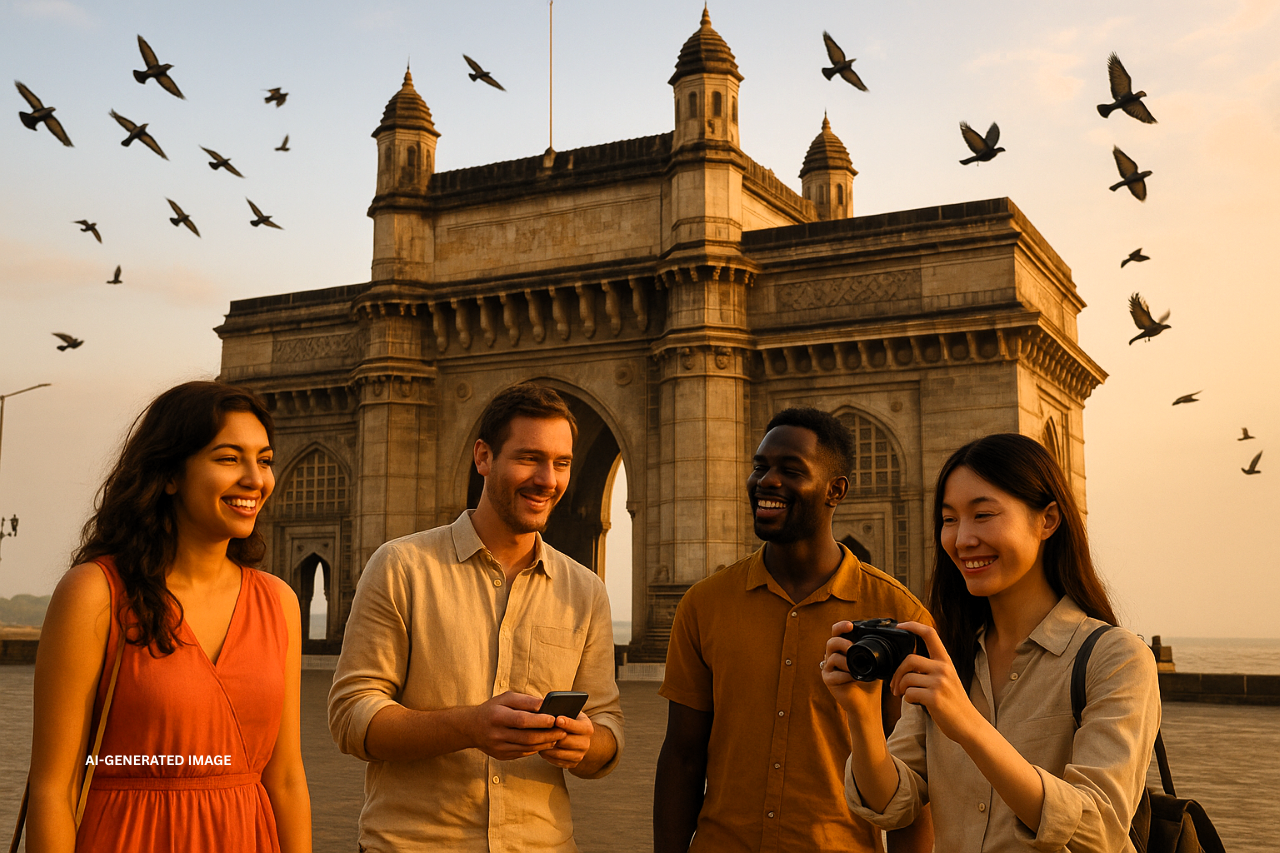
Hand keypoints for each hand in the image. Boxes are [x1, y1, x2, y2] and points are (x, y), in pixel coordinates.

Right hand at [466, 692, 560, 760]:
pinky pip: (523, 753)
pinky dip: (536, 749)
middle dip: (548, 735)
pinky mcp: (502, 756)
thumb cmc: (492, 709)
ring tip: (558, 738)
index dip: (540, 721)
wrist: (471, 728)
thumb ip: (525, 701)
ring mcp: (499, 748)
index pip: (522, 720)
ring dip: (545, 744)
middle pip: (527, 738)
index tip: (555, 719)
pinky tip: (545, 743)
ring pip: (527, 748)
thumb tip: (544, 705)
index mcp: (497, 716)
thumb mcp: (506, 698)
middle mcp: (497, 734)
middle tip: (563, 731)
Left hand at [538, 712, 593, 768]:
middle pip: (565, 741)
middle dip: (552, 736)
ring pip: (559, 753)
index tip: (556, 720)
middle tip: (540, 731)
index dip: (566, 723)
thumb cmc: (571, 721)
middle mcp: (586, 743)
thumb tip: (550, 710)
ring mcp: (580, 755)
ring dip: (547, 747)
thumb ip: (564, 711)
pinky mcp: (572, 764)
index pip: (576, 726)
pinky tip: (542, 748)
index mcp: (587, 728)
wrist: (580, 737)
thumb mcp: (572, 713)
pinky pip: (556, 761)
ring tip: (538, 740)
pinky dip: (547, 755)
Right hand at [822, 620, 882, 716]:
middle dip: (842, 642)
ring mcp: (829, 668)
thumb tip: (888, 634)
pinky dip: (845, 675)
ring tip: (856, 669)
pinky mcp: (828, 680)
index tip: (850, 625)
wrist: (867, 704)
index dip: (841, 627)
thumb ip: (874, 649)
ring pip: (832, 657)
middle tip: (851, 647)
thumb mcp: (874, 662)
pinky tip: (854, 679)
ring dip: (846, 661)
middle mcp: (833, 656)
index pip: (837, 632)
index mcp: (843, 649)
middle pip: (831, 642)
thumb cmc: (871, 682)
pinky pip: (834, 673)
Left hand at [888, 622, 980, 742]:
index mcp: (946, 661)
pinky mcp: (934, 698)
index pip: (930, 634)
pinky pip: (909, 693)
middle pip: (909, 659)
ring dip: (900, 688)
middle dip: (897, 673)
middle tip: (895, 685)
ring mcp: (939, 683)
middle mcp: (943, 669)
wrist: (969, 725)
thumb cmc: (954, 703)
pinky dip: (907, 699)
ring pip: (907, 678)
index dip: (913, 626)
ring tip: (903, 695)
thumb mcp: (948, 679)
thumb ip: (932, 668)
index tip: (900, 625)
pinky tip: (915, 703)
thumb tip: (907, 664)